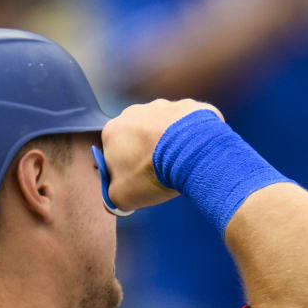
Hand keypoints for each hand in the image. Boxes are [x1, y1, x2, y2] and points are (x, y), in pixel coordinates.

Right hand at [96, 98, 221, 213]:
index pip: (115, 153)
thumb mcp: (122, 196)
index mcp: (113, 131)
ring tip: (181, 161)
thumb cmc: (151, 172)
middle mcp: (134, 112)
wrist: (190, 152)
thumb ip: (112, 198)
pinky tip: (196, 150)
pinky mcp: (187, 106)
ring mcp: (162, 106)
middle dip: (147, 152)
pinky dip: (190, 135)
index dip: (127, 169)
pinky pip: (187, 123)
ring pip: (163, 127)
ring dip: (169, 142)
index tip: (141, 180)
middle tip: (163, 171)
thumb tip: (113, 202)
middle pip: (138, 137)